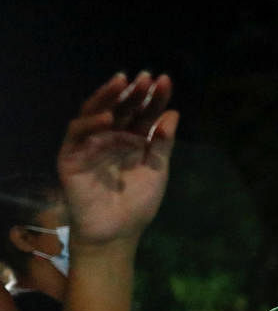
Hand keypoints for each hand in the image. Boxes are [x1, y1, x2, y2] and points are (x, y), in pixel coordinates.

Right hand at [57, 71, 178, 246]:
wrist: (118, 232)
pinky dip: (92, 123)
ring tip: (124, 83)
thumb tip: (173, 112)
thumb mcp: (157, 170)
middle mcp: (109, 137)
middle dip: (134, 92)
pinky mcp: (70, 155)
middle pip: (121, 108)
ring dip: (109, 97)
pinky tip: (108, 118)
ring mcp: (88, 144)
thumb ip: (162, 143)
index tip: (165, 81)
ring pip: (95, 113)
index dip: (154, 98)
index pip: (143, 113)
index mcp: (132, 139)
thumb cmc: (138, 203)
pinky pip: (78, 134)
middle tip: (146, 78)